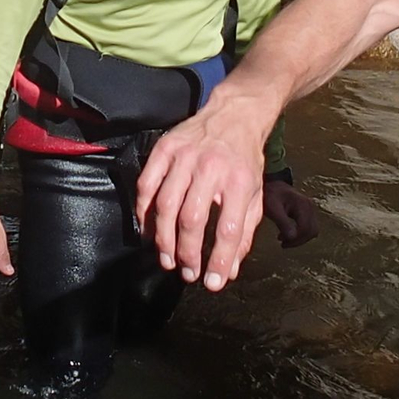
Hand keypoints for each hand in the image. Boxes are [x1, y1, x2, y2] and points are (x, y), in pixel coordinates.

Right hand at [133, 99, 270, 290]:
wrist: (234, 115)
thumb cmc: (244, 160)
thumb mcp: (254, 195)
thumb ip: (243, 234)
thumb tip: (228, 271)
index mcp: (240, 180)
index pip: (228, 228)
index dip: (219, 260)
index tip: (212, 283)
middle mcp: (211, 167)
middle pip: (192, 218)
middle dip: (187, 252)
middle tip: (186, 273)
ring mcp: (185, 156)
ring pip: (166, 204)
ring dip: (164, 238)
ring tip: (167, 259)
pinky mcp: (164, 149)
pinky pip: (146, 185)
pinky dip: (144, 211)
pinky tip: (149, 231)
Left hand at [263, 179, 319, 247]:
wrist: (271, 186)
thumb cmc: (270, 195)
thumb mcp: (273, 209)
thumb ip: (283, 223)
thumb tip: (292, 237)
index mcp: (302, 204)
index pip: (305, 228)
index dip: (296, 239)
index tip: (283, 243)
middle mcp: (309, 206)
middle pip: (312, 230)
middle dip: (298, 240)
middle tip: (284, 244)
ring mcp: (310, 209)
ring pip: (312, 230)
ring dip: (300, 238)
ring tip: (284, 240)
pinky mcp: (307, 212)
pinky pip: (309, 227)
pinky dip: (301, 233)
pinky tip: (288, 234)